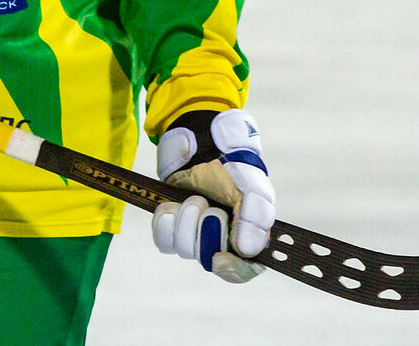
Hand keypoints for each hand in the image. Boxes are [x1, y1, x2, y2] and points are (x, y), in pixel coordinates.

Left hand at [152, 109, 274, 282]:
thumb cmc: (233, 168)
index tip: (220, 259)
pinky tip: (171, 206)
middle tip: (210, 207)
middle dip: (206, 230)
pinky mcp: (174, 228)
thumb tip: (246, 251)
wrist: (203, 146)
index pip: (242, 271)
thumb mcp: (252, 188)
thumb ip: (255, 217)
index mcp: (247, 238)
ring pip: (184, 249)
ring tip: (195, 198)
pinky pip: (163, 240)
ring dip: (187, 220)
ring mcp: (196, 236)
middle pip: (208, 259)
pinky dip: (165, 222)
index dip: (232, 271)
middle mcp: (221, 242)